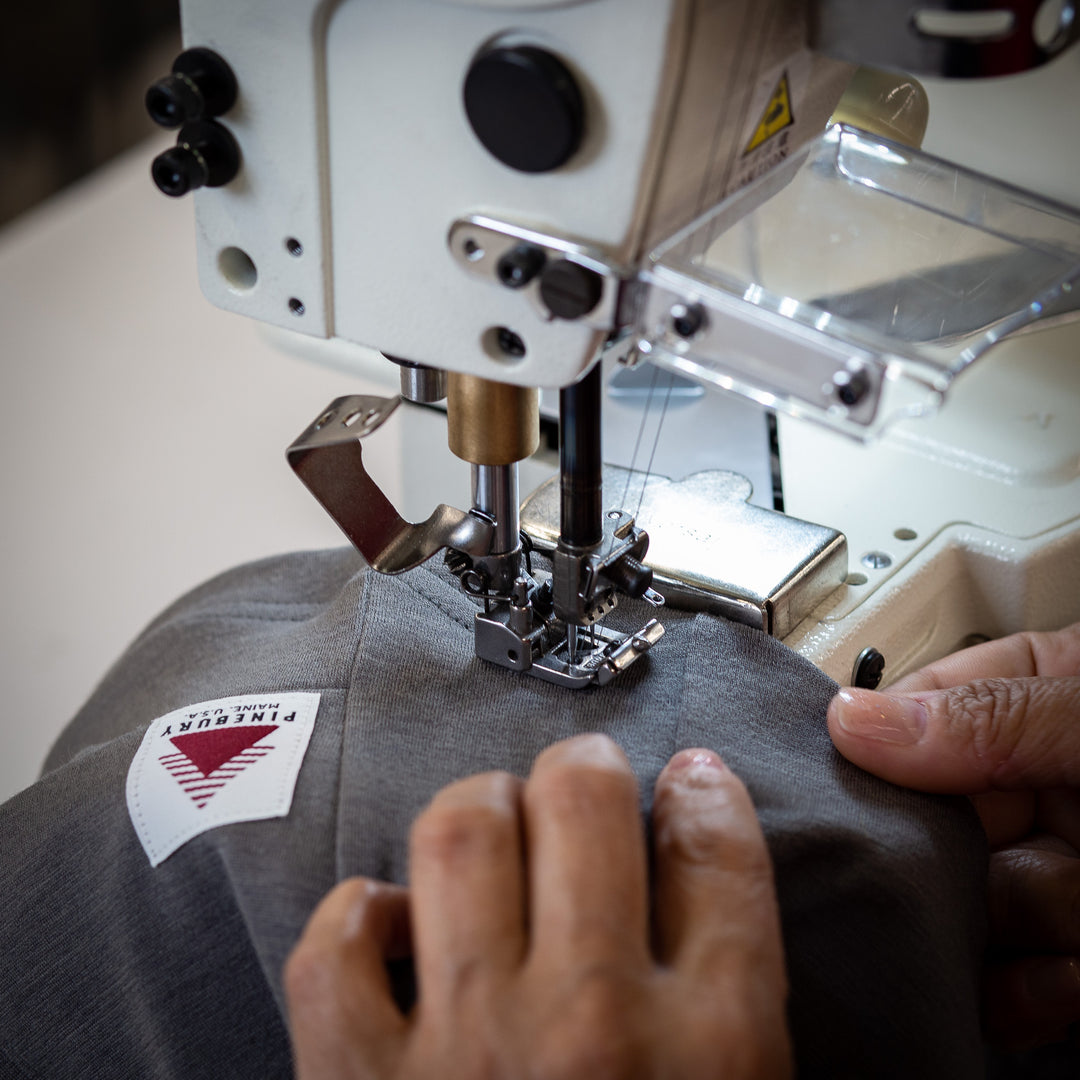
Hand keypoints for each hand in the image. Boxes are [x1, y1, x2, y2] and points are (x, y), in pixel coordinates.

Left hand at [284, 734, 790, 1078]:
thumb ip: (747, 1023)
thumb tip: (718, 892)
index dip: (707, 796)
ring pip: (461, 834)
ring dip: (480, 809)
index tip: (693, 780)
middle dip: (587, 770)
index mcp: (715, 1054)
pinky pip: (336, 944)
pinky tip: (393, 929)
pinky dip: (359, 915)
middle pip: (585, 806)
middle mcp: (592, 1027)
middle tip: (584, 781)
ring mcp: (465, 1050)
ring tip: (494, 825)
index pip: (718, 858)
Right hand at [827, 624, 1079, 1050]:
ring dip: (1002, 921)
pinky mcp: (1065, 957)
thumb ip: (993, 717)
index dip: (881, 743)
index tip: (843, 766)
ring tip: (1056, 909)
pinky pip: (1010, 979)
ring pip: (967, 901)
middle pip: (931, 817)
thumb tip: (852, 719)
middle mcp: (1041, 785)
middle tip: (940, 869)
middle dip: (938, 855)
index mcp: (1042, 701)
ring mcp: (1055, 873)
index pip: (922, 709)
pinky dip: (1023, 993)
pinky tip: (1050, 981)